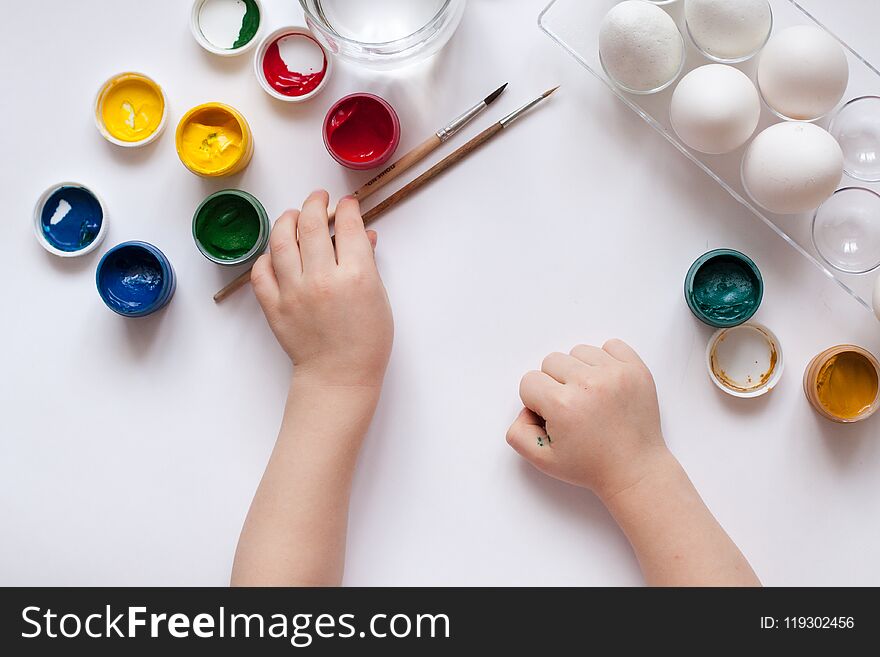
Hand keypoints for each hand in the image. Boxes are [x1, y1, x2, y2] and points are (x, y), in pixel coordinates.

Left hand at [251, 190, 393, 387]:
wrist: (340, 376)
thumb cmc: (366, 341)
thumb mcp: (378, 297)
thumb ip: (368, 262)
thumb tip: (362, 233)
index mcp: (356, 276)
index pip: (348, 226)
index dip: (348, 208)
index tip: (347, 204)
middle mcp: (322, 279)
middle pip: (311, 225)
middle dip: (316, 203)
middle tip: (319, 199)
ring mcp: (294, 292)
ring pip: (280, 241)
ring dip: (287, 220)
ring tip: (294, 215)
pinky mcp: (274, 306)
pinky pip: (261, 271)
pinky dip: (267, 256)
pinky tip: (277, 252)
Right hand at [506, 339, 668, 499]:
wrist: (636, 470)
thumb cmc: (591, 466)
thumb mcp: (542, 460)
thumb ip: (518, 433)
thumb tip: (526, 407)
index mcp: (563, 405)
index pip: (529, 380)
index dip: (537, 402)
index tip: (554, 418)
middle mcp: (588, 383)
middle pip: (551, 361)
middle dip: (555, 384)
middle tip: (572, 408)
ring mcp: (615, 373)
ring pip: (578, 351)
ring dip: (579, 371)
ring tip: (590, 397)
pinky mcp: (636, 369)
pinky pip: (611, 345)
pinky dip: (605, 361)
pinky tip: (607, 385)